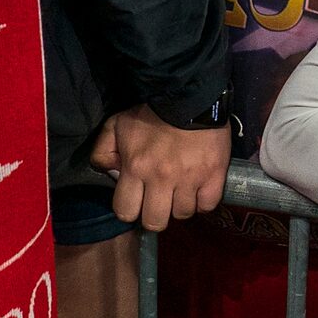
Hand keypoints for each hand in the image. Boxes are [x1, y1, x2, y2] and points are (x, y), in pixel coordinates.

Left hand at [91, 106, 228, 229]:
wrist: (191, 95)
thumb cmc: (152, 112)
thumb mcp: (117, 125)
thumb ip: (103, 151)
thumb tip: (109, 173)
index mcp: (136, 168)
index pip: (125, 211)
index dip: (129, 209)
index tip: (135, 201)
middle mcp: (161, 179)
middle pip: (155, 222)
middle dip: (154, 215)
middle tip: (158, 201)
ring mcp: (190, 180)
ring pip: (183, 214)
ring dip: (180, 205)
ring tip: (180, 191)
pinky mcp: (213, 176)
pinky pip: (207, 205)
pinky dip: (202, 201)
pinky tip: (198, 190)